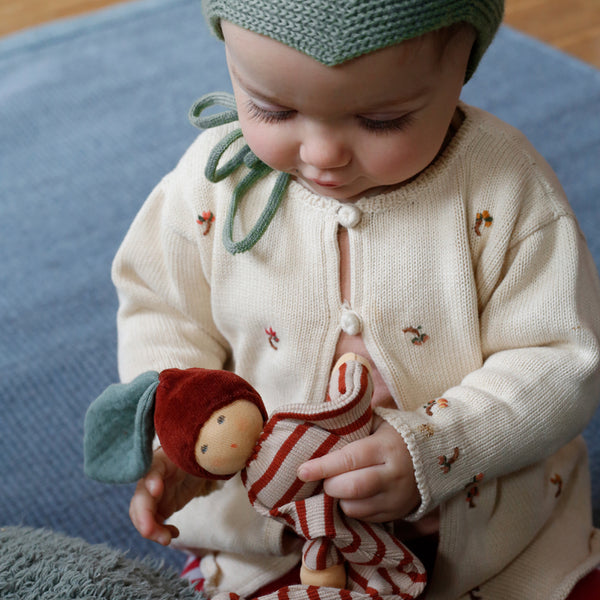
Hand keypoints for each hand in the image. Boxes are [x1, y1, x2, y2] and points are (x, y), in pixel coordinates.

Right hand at [129, 448, 208, 545]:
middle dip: (143, 517)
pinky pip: (153, 524)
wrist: (196, 464)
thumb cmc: (197, 458)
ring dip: (150, 530)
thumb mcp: (198, 457)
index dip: (152, 480)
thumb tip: (207, 459)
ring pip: (141, 515)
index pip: (152, 470)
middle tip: (150, 531)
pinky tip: (174, 533)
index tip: (156, 490)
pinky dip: (160, 532)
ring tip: (167, 539)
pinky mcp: (159, 508)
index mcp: (161, 462)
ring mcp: (152, 496)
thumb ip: (197, 462)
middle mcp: (151, 480)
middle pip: (140, 499)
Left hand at [297, 417, 419, 521]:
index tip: (302, 471)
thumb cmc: (397, 433)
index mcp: (386, 447)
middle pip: (353, 488)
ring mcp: (397, 497)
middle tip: (324, 479)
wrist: (436, 453)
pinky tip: (351, 496)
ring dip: (339, 500)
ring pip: (357, 508)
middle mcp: (393, 475)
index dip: (323, 466)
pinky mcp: (398, 513)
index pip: (349, 459)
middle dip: (330, 485)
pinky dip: (352, 509)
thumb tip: (319, 422)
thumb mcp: (378, 422)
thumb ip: (353, 425)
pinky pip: (366, 518)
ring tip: (338, 486)